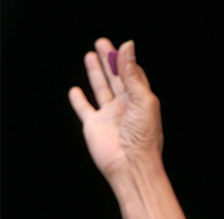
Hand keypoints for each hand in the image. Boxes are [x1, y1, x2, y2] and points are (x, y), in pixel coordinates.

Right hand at [68, 39, 162, 179]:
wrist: (131, 164)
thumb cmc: (143, 136)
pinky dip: (79, 100)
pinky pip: (84, 109)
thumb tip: (127, 46)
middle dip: (109, 61)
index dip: (126, 60)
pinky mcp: (94, 125)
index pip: (133, 75)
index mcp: (141, 100)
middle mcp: (125, 106)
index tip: (120, 46)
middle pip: (116, 78)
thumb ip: (132, 73)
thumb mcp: (143, 99)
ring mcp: (109, 115)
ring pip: (101, 89)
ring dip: (96, 73)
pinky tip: (75, 91)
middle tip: (101, 43)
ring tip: (90, 56)